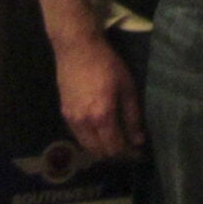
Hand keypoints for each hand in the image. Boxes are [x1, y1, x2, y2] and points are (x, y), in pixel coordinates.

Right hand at [52, 31, 142, 161]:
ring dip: (102, 149)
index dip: (128, 154)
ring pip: (87, 147)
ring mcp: (71, 120)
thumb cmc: (107, 64)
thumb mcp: (127, 87)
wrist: (77, 48)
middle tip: (128, 148)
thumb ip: (132, 116)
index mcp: (102, 117)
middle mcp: (84, 123)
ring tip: (116, 141)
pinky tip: (100, 131)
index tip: (138, 153)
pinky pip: (78, 136)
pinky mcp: (64, 113)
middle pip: (100, 152)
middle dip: (116, 154)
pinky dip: (90, 140)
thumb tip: (138, 139)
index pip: (115, 148)